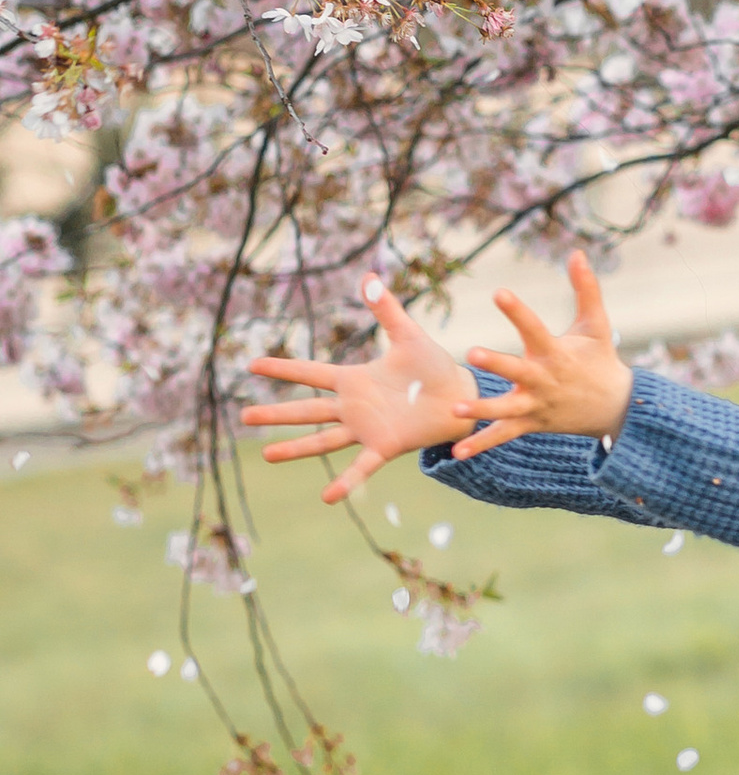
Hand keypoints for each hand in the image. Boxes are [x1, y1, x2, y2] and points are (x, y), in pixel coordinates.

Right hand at [241, 278, 479, 502]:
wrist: (461, 395)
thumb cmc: (434, 366)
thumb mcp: (408, 334)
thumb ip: (386, 309)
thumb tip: (369, 277)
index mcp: (354, 379)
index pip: (310, 373)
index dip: (282, 369)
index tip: (252, 365)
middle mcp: (354, 406)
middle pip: (306, 410)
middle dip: (275, 414)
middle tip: (242, 416)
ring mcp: (366, 428)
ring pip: (323, 440)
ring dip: (295, 448)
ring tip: (266, 456)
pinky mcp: (385, 446)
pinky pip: (361, 466)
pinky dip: (346, 481)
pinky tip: (327, 497)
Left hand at [456, 252, 633, 453]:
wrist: (616, 409)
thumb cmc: (600, 360)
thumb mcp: (596, 325)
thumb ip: (586, 289)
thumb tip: (577, 252)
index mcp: (556, 353)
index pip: (534, 328)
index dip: (517, 310)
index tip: (499, 292)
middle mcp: (543, 380)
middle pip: (517, 371)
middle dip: (496, 363)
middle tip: (473, 353)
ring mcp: (536, 405)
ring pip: (506, 409)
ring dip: (481, 410)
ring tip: (455, 408)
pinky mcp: (530, 424)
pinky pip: (503, 436)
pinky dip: (481, 444)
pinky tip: (457, 452)